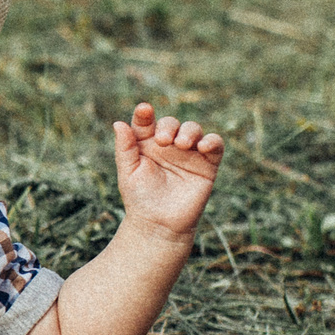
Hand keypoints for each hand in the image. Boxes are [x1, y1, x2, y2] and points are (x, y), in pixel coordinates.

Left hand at [113, 104, 222, 240]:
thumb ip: (125, 147)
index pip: (146, 122)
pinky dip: (212, 141)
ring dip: (189, 131)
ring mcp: (189, 154)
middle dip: (168, 126)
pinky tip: (203, 147)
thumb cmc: (140, 198)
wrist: (160, 224)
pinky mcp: (207, 165)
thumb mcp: (128, 172)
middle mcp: (168, 146)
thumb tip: (118, 123)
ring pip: (193, 129)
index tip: (144, 110)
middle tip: (163, 140)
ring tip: (182, 145)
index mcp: (147, 144)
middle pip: (171, 123)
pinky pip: (215, 145)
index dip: (145, 114)